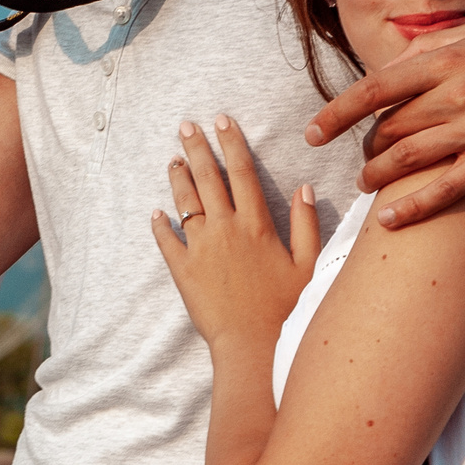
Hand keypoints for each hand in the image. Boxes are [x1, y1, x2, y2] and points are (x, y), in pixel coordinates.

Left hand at [150, 115, 318, 345]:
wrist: (253, 345)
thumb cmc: (286, 308)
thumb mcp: (308, 265)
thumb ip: (307, 225)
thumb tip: (305, 189)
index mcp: (257, 225)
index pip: (242, 172)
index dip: (232, 143)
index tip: (222, 120)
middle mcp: (225, 230)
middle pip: (208, 179)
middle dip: (197, 148)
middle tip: (185, 125)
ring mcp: (200, 249)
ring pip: (185, 203)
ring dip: (178, 178)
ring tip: (172, 159)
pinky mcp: (183, 271)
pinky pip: (166, 241)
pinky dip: (160, 225)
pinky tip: (156, 213)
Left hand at [305, 21, 464, 229]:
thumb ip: (431, 48)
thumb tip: (393, 64)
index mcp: (444, 60)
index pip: (372, 90)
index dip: (336, 115)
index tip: (314, 132)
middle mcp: (453, 95)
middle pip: (387, 128)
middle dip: (366, 146)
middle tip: (361, 154)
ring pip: (407, 160)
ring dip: (378, 175)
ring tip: (367, 182)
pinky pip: (445, 190)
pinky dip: (412, 208)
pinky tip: (389, 221)